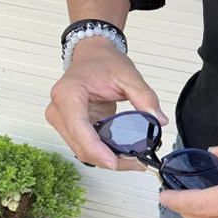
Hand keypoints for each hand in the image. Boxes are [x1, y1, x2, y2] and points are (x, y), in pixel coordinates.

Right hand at [46, 38, 166, 170]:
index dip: (96, 149)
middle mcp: (59, 110)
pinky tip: (122, 155)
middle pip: (80, 146)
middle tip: (136, 163)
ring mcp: (61, 120)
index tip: (114, 162)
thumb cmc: (103, 61)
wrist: (92, 54)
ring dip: (105, 159)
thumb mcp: (128, 75)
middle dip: (107, 159)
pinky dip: (102, 153)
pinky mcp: (70, 126)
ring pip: (82, 150)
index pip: (79, 128)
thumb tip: (159, 120)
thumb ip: (145, 97)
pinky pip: (85, 145)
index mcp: (68, 94)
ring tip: (132, 161)